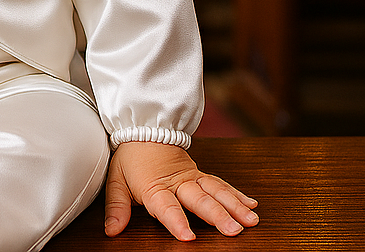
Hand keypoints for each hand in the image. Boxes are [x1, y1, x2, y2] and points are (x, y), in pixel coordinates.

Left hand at [104, 142, 258, 240]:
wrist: (141, 127)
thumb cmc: (130, 157)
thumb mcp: (116, 179)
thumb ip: (117, 206)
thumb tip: (111, 230)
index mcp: (154, 186)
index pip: (166, 206)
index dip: (176, 221)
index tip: (189, 237)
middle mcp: (177, 182)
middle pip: (198, 199)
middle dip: (217, 215)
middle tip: (234, 230)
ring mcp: (192, 177)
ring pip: (215, 190)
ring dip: (234, 205)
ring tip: (251, 220)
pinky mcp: (200, 174)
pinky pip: (220, 183)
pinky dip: (236, 194)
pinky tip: (252, 205)